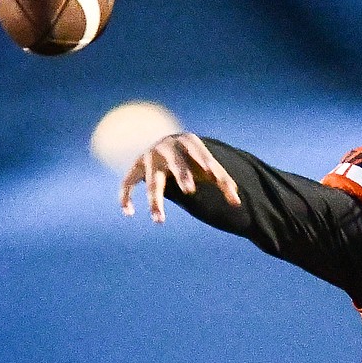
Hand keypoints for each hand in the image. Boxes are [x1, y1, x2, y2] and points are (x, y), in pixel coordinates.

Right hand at [119, 133, 240, 222]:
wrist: (167, 145)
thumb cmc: (192, 158)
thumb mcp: (207, 165)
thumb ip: (222, 181)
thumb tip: (236, 203)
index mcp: (187, 141)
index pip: (198, 151)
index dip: (204, 160)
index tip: (212, 174)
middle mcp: (165, 147)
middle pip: (174, 163)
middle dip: (182, 175)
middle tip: (190, 191)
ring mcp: (148, 157)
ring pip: (151, 180)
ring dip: (154, 200)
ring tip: (159, 221)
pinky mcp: (135, 168)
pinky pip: (126, 183)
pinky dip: (124, 197)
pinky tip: (129, 213)